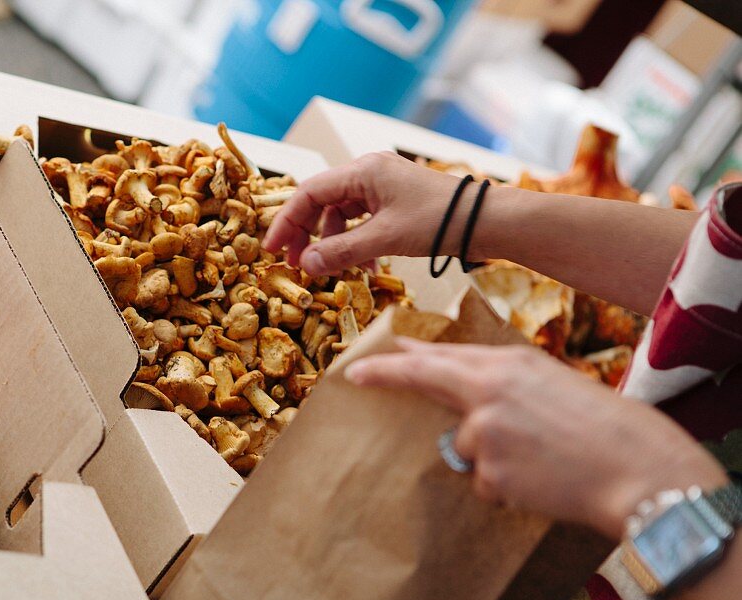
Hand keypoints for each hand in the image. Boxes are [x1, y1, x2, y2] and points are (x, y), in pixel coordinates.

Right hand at [262, 152, 472, 275]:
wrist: (486, 221)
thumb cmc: (439, 222)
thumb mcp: (385, 239)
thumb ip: (341, 252)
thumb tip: (305, 265)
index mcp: (363, 171)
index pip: (309, 192)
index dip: (286, 221)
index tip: (272, 249)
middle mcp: (368, 172)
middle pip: (321, 202)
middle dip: (307, 234)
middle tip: (297, 264)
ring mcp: (382, 186)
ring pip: (341, 214)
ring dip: (333, 243)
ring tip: (336, 270)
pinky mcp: (393, 201)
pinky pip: (361, 221)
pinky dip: (356, 243)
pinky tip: (366, 266)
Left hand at [345, 339, 727, 539]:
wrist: (640, 469)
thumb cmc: (607, 429)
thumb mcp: (554, 386)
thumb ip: (505, 384)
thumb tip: (463, 394)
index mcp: (511, 363)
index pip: (444, 355)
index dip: (406, 357)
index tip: (376, 357)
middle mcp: (489, 388)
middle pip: (424, 378)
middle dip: (387, 375)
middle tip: (354, 375)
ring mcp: (484, 429)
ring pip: (464, 448)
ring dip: (491, 460)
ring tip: (542, 461)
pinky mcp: (489, 470)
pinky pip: (484, 484)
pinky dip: (507, 488)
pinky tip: (542, 481)